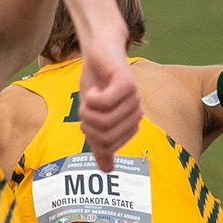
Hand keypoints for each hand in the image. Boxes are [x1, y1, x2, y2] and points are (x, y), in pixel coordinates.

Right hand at [79, 40, 141, 169]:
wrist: (101, 51)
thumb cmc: (96, 83)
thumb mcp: (93, 116)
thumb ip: (100, 143)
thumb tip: (107, 171)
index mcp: (130, 124)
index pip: (106, 145)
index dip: (89, 134)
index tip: (87, 117)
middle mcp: (135, 113)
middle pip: (104, 135)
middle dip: (86, 122)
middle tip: (87, 106)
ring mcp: (133, 99)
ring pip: (103, 119)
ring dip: (87, 108)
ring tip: (90, 96)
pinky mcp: (126, 84)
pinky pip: (105, 102)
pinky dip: (92, 98)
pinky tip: (94, 89)